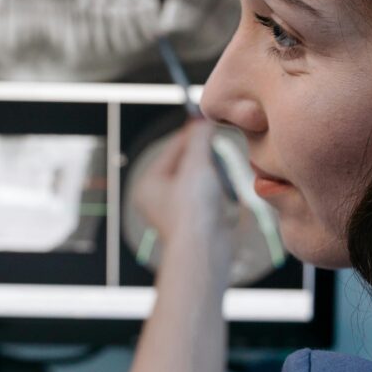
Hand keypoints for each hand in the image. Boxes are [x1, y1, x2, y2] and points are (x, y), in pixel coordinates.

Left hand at [129, 118, 233, 244]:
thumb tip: (202, 120)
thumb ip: (199, 140)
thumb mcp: (196, 165)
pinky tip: (222, 191)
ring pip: (196, 181)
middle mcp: (157, 198)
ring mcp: (175, 212)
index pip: (171, 149)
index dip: (190, 134)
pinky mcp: (194, 223)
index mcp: (148, 183)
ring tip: (219, 169)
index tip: (206, 122)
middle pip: (183, 164)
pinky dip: (216, 191)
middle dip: (201, 155)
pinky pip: (205, 198)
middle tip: (215, 141)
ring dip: (210, 174)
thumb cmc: (192, 212)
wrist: (204, 251)